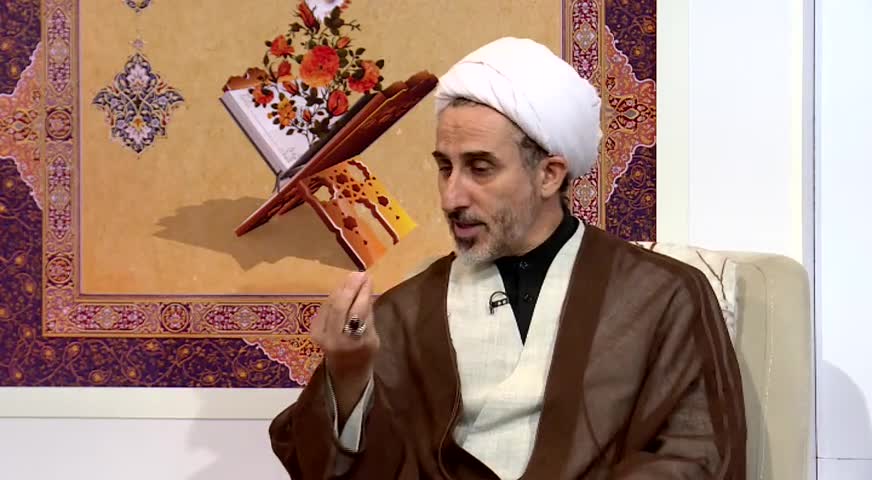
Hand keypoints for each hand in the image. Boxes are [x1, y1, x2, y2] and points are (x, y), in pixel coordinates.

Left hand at [310, 271, 378, 422]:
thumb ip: (368, 316)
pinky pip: (325, 308)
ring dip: (342, 288)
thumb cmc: (364, 354)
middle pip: (340, 306)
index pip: (357, 312)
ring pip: (330, 305)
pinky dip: (334, 296)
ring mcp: (320, 335)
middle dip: (350, 287)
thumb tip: (366, 289)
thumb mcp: (373, 338)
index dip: (363, 293)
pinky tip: (343, 288)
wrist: (345, 372)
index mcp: (353, 343)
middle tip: (360, 274)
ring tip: (353, 277)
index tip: (369, 279)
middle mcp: (333, 339)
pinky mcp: (314, 330)